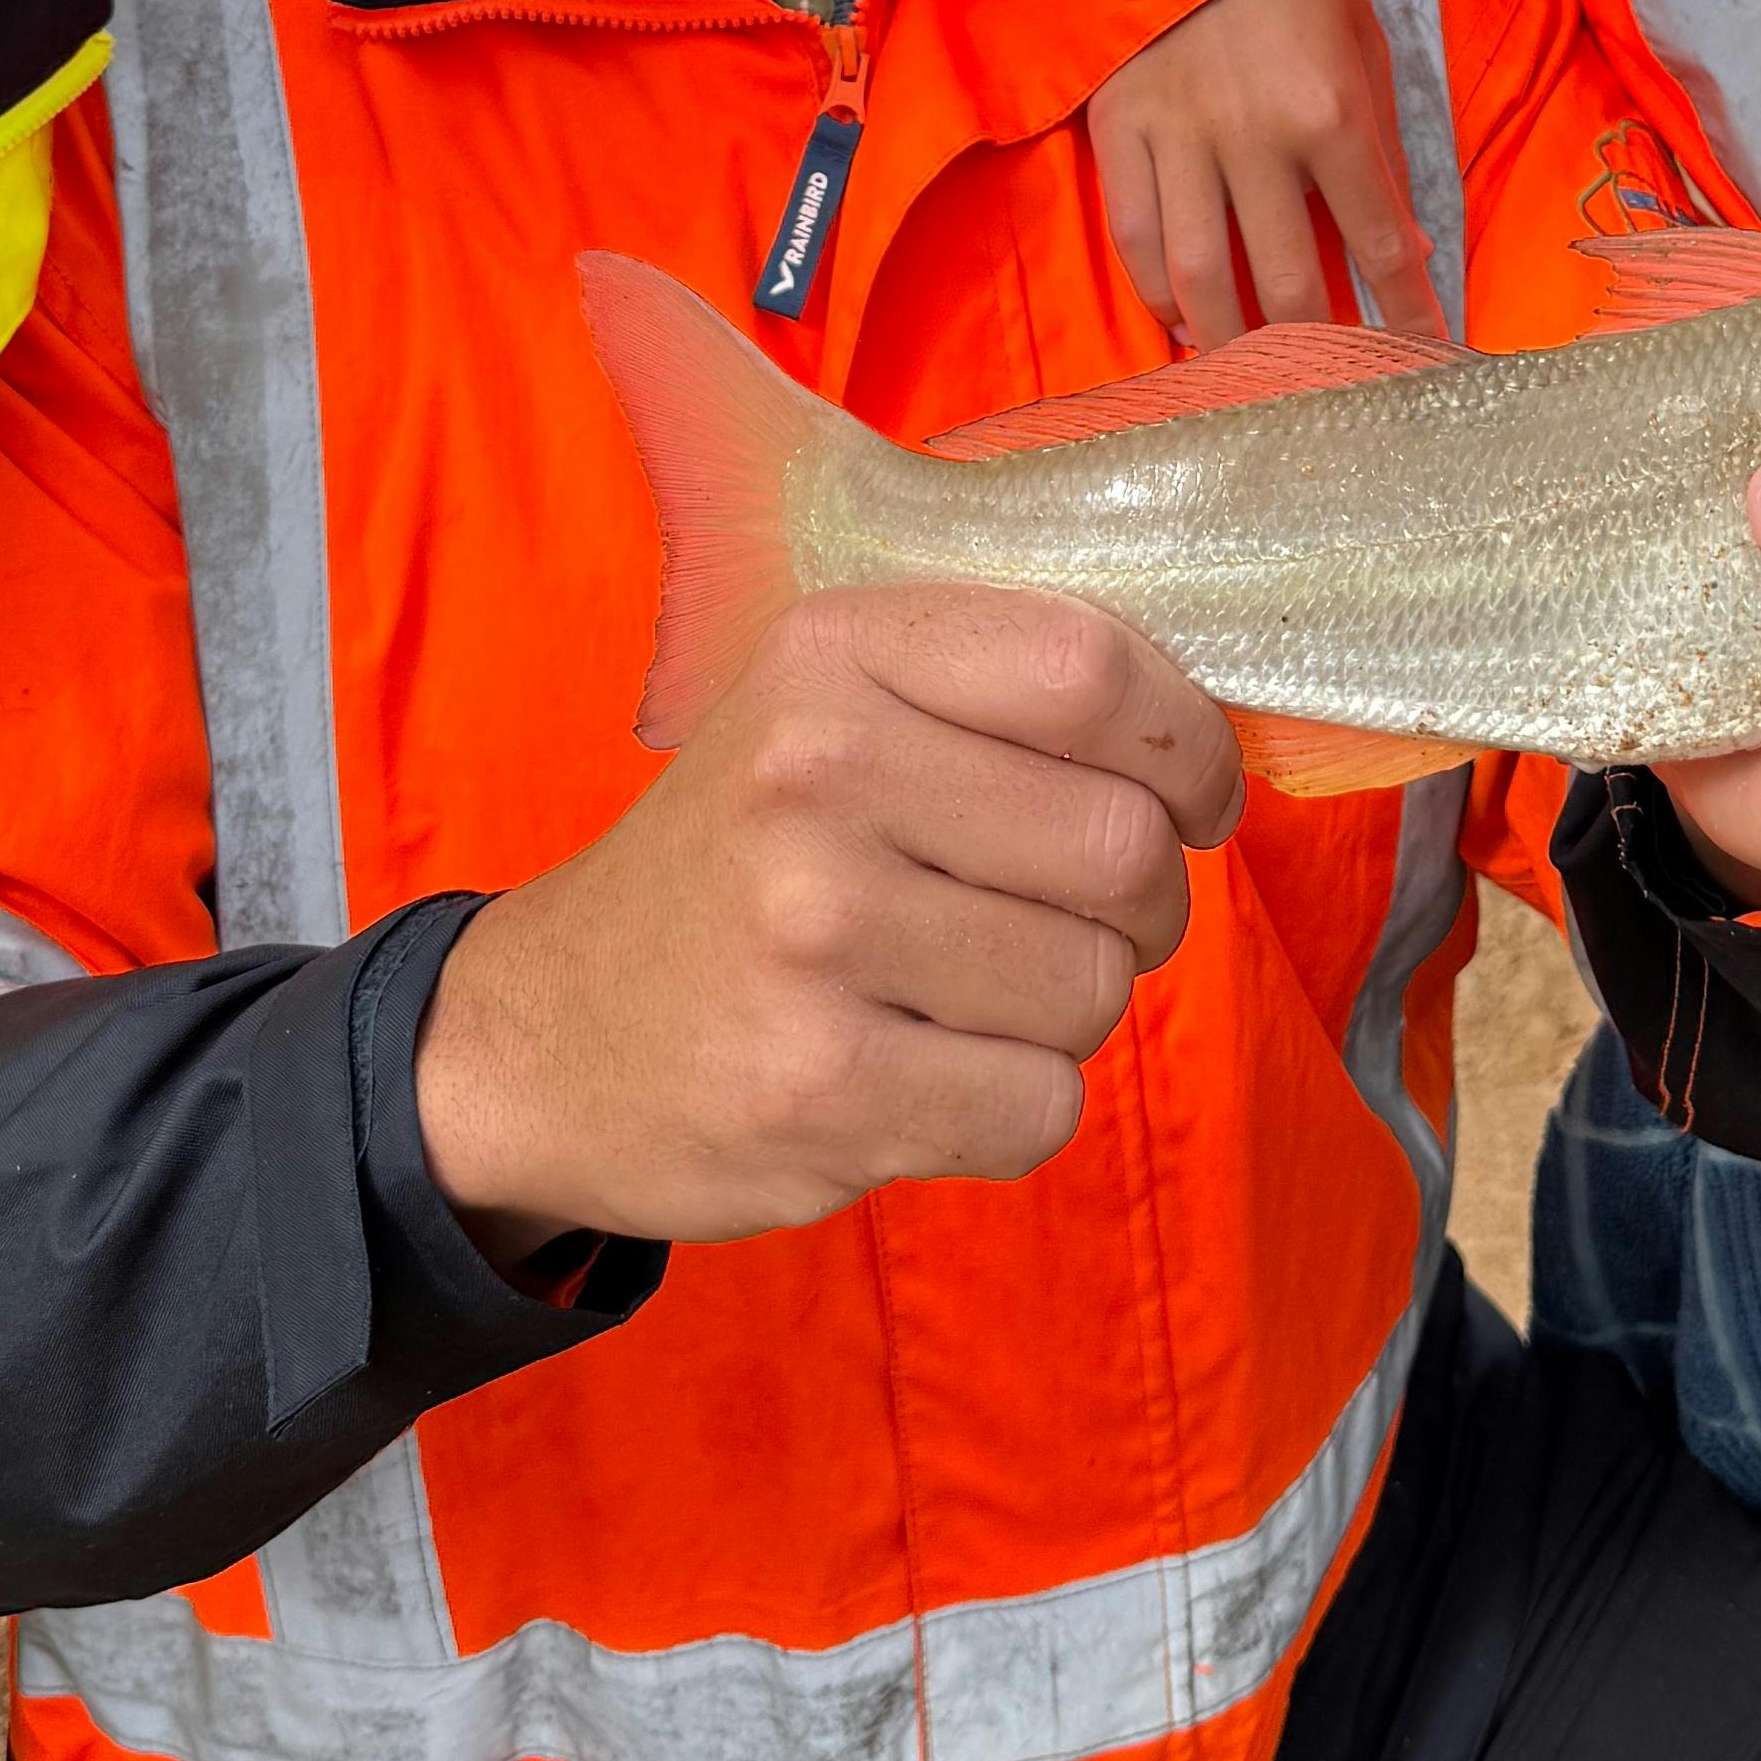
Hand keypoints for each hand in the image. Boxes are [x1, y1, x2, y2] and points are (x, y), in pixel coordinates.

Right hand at [410, 588, 1243, 1260]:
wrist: (546, 1036)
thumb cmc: (738, 861)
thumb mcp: (827, 706)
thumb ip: (999, 686)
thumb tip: (1214, 734)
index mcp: (835, 653)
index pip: (1097, 671)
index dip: (1188, 745)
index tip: (1188, 794)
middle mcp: (816, 775)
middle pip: (1124, 846)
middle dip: (1142, 904)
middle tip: (1078, 919)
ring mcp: (811, 937)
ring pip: (1094, 988)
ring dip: (1067, 1012)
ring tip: (965, 997)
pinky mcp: (818, 1089)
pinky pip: (1038, 1106)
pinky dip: (1012, 1107)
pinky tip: (923, 1075)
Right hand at [1084, 0, 1447, 344]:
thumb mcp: (1367, 53)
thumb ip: (1382, 153)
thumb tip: (1406, 252)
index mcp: (1331, 115)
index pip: (1378, 245)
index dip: (1404, 314)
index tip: (1420, 361)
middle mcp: (1255, 137)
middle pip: (1288, 283)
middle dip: (1316, 349)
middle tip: (1328, 383)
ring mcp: (1180, 135)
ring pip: (1199, 275)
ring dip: (1229, 339)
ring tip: (1247, 368)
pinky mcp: (1120, 126)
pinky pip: (1133, 233)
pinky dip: (1156, 289)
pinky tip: (1181, 316)